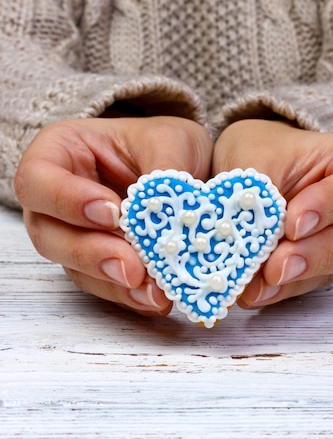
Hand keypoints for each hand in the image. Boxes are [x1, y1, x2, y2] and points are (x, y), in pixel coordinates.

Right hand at [15, 116, 212, 315]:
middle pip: (47, 234)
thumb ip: (163, 173)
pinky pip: (104, 286)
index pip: (38, 179)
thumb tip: (161, 215)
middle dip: (90, 253)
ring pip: (74, 268)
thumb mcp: (171, 141)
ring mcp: (74, 236)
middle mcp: (56, 200)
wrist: (188, 168)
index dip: (67, 200)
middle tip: (131, 266)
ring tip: (153, 290)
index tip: (113, 213)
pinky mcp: (98, 265)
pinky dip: (130, 295)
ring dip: (113, 282)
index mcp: (60, 153)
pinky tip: (156, 297)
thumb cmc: (165, 143)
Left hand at [212, 119, 332, 307]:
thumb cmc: (266, 151)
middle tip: (276, 266)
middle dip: (315, 256)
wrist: (252, 170)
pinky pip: (307, 285)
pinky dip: (279, 289)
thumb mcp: (258, 159)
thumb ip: (261, 197)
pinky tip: (254, 290)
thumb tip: (252, 247)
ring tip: (257, 283)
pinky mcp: (325, 270)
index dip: (330, 206)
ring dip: (294, 279)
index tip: (294, 223)